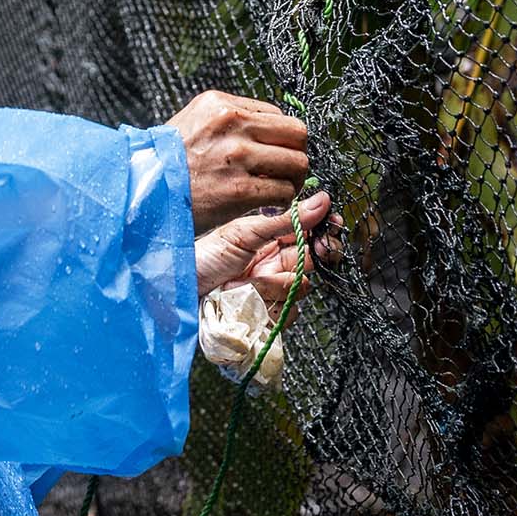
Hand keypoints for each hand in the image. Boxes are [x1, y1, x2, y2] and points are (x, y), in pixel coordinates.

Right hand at [166, 89, 310, 229]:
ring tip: (282, 187)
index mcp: (221, 104)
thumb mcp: (194, 121)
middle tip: (288, 169)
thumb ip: (230, 119)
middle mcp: (233, 124)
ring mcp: (238, 157)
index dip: (281, 136)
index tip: (276, 151)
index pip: (278, 114)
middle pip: (297, 133)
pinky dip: (283, 199)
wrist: (143, 191)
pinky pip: (284, 191)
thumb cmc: (167, 160)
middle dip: (297, 153)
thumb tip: (269, 129)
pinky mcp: (240, 190)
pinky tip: (270, 202)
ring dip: (294, 179)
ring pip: (297, 163)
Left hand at [194, 192, 341, 300]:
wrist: (183, 291)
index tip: (332, 227)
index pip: (309, 233)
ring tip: (249, 281)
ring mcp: (274, 291)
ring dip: (275, 285)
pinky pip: (288, 313)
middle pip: (312, 260)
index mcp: (272, 239)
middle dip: (306, 258)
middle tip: (298, 255)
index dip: (324, 231)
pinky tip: (249, 301)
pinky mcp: (270, 316)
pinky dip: (270, 307)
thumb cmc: (206, 256)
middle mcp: (276, 264)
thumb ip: (287, 220)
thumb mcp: (246, 232)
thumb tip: (322, 200)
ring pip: (300, 288)